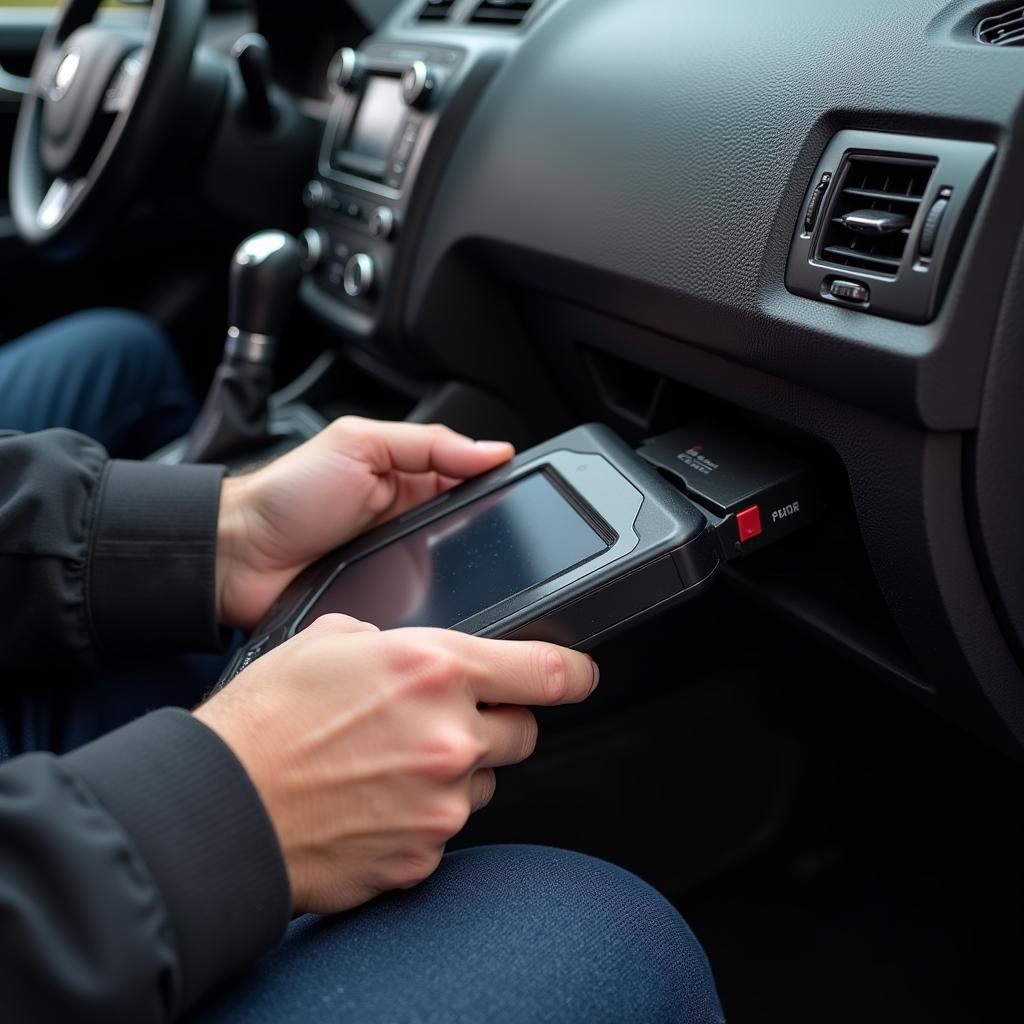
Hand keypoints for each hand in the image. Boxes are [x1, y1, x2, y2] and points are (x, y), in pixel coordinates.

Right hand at [193, 615, 598, 913]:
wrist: (220, 806)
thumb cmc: (266, 720)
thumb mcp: (331, 640)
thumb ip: (395, 640)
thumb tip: (415, 653)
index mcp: (435, 669)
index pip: (546, 672)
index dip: (575, 673)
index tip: (581, 676)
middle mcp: (450, 736)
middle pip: (521, 733)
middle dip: (493, 725)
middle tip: (440, 723)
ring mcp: (440, 803)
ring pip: (483, 784)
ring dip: (454, 773)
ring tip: (389, 765)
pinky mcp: (422, 855)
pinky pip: (444, 829)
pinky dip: (420, 815)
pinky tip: (373, 802)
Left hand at [215, 417, 513, 630]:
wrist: (235, 557)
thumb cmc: (286, 494)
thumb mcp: (359, 445)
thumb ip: (427, 444)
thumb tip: (494, 449)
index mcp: (409, 481)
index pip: (472, 484)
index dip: (499, 491)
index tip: (526, 500)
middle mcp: (409, 526)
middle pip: (471, 537)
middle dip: (490, 545)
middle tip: (507, 552)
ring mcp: (399, 568)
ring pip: (455, 579)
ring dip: (466, 582)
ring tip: (486, 587)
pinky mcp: (386, 606)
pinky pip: (424, 610)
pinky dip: (436, 612)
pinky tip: (447, 614)